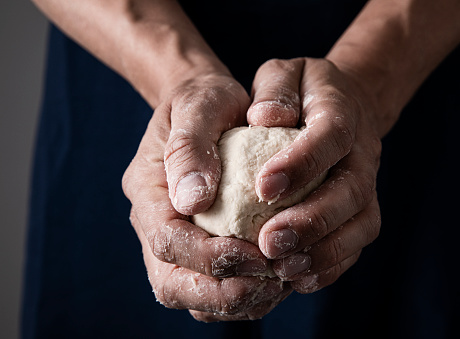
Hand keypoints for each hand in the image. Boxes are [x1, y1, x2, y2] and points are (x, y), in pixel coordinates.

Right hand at [122, 72, 282, 316]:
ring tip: (279, 285)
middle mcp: (156, 224)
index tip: (252, 253)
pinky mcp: (202, 248)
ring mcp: (179, 239)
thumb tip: (192, 202)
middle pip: (173, 284)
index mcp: (148, 193)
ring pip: (195, 297)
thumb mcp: (198, 105)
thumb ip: (190, 147)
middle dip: (221, 293)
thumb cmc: (205, 101)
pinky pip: (217, 289)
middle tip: (269, 282)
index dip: (208, 258)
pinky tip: (278, 279)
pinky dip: (247, 296)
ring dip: (237, 301)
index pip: (167, 242)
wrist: (211, 108)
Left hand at [247, 58, 381, 292]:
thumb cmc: (302, 91)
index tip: (264, 188)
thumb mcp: (284, 73)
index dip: (302, 163)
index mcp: (342, 111)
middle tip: (269, 243)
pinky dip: (332, 264)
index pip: (330, 136)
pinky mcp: (363, 209)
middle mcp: (362, 151)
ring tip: (284, 270)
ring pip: (361, 224)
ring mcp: (368, 183)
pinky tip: (299, 278)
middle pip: (351, 190)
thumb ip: (275, 90)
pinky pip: (357, 242)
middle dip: (312, 220)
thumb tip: (263, 119)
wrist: (345, 106)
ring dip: (325, 251)